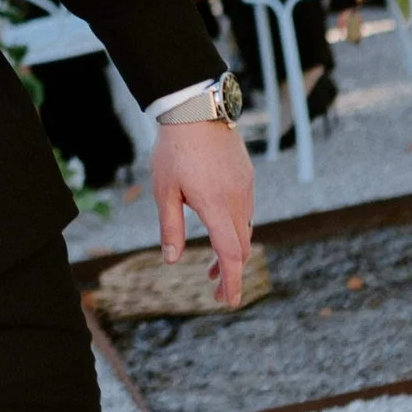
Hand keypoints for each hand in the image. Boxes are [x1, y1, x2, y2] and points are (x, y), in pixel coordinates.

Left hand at [153, 116, 255, 307]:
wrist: (195, 109)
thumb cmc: (173, 150)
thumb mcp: (165, 192)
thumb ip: (171, 228)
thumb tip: (173, 260)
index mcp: (215, 206)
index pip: (231, 254)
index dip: (232, 281)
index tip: (227, 301)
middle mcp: (236, 199)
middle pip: (242, 247)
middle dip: (231, 272)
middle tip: (214, 288)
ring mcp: (245, 187)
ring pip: (245, 229)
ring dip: (233, 251)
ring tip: (213, 266)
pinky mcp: (247, 177)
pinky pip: (246, 210)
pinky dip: (236, 229)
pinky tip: (220, 229)